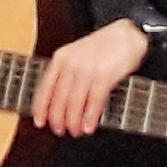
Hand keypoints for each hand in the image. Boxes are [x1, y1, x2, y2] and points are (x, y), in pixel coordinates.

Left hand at [32, 19, 151, 135]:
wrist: (126, 34)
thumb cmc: (103, 47)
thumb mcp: (77, 55)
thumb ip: (67, 74)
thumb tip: (60, 103)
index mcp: (61, 58)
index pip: (45, 88)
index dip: (41, 108)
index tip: (39, 122)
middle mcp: (71, 64)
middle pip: (59, 99)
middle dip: (58, 119)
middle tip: (60, 131)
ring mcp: (87, 69)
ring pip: (74, 103)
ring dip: (74, 122)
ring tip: (76, 131)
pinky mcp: (104, 75)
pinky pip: (94, 102)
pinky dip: (90, 117)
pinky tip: (89, 126)